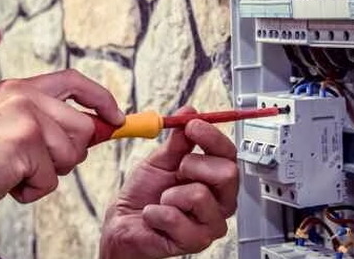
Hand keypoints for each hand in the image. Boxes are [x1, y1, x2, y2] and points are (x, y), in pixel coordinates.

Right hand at [0, 69, 124, 219]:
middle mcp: (24, 95)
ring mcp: (26, 116)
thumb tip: (97, 129)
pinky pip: (51, 179)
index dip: (101, 98)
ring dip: (47, 174)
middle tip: (36, 165)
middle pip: (84, 126)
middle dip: (70, 154)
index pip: (74, 80)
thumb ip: (44, 121)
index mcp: (18, 87)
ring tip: (12, 171)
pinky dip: (31, 190)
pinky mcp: (25, 142)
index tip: (117, 117)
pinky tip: (6, 181)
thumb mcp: (6, 126)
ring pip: (72, 155)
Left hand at [99, 107, 238, 258]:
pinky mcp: (195, 242)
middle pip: (227, 173)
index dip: (212, 137)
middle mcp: (219, 201)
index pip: (229, 153)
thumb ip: (178, 140)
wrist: (124, 223)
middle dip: (193, 165)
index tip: (192, 126)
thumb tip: (190, 112)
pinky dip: (156, 213)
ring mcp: (210, 224)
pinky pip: (176, 216)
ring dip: (170, 194)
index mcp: (214, 179)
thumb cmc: (144, 195)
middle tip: (176, 172)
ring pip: (200, 194)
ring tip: (163, 200)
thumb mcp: (160, 160)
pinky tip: (154, 216)